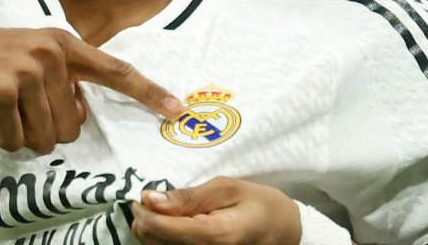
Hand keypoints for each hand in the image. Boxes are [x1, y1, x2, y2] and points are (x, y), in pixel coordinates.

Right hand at [0, 24, 181, 152]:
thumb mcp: (25, 59)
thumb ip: (59, 81)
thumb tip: (77, 117)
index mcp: (62, 43)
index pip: (115, 70)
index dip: (148, 92)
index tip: (177, 109)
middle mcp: (51, 53)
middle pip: (72, 126)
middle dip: (42, 130)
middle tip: (12, 107)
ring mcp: (27, 69)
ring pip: (45, 138)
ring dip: (18, 135)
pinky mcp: (2, 89)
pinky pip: (15, 140)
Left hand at [129, 176, 300, 244]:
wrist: (285, 233)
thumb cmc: (259, 205)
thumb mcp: (227, 188)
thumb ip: (188, 196)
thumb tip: (149, 198)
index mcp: (213, 236)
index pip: (159, 228)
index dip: (143, 211)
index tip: (143, 195)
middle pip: (152, 242)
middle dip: (145, 221)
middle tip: (150, 201)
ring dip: (152, 232)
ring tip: (162, 213)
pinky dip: (164, 240)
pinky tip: (172, 227)